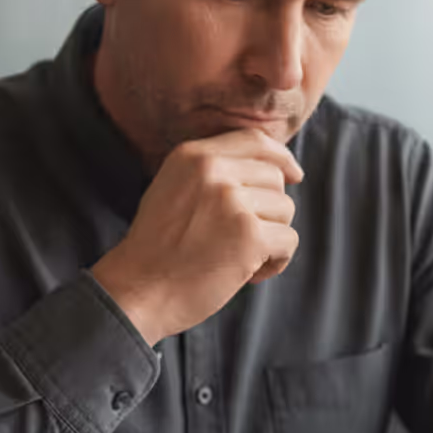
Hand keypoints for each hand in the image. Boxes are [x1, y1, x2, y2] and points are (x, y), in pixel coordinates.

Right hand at [91, 130, 302, 344]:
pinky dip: (275, 262)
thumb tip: (271, 169)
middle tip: (240, 240)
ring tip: (237, 257)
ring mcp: (232, 202)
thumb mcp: (173, 189)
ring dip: (271, 238)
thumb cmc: (157, 249)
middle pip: (274, 179)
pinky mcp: (249, 235)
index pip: (254, 141)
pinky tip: (249, 274)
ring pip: (285, 209)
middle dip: (268, 211)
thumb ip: (211, 173)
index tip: (294, 175)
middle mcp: (213, 171)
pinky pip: (288, 240)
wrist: (138, 291)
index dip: (281, 157)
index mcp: (193, 156)